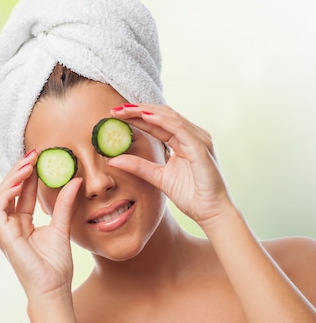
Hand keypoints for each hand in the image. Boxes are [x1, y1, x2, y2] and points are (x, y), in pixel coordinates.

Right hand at [0, 151, 82, 299]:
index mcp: (21, 224)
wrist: (53, 288)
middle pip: (9, 191)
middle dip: (19, 171)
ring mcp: (4, 231)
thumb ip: (65, 205)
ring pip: (0, 196)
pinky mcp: (2, 236)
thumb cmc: (55, 266)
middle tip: (34, 155)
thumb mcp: (62, 227)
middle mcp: (10, 226)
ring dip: (12, 178)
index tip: (41, 158)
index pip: (22, 193)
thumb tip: (75, 181)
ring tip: (28, 165)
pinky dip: (7, 193)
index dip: (29, 175)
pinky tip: (21, 183)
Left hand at [107, 104, 233, 228]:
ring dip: (146, 111)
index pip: (157, 123)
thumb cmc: (191, 195)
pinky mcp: (200, 148)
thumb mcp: (157, 178)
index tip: (115, 115)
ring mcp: (198, 140)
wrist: (210, 212)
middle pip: (162, 115)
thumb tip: (112, 159)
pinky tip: (145, 116)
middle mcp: (192, 136)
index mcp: (183, 141)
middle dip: (138, 110)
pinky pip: (179, 129)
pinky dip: (162, 121)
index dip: (136, 117)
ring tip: (126, 110)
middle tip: (115, 110)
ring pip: (170, 117)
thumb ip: (138, 166)